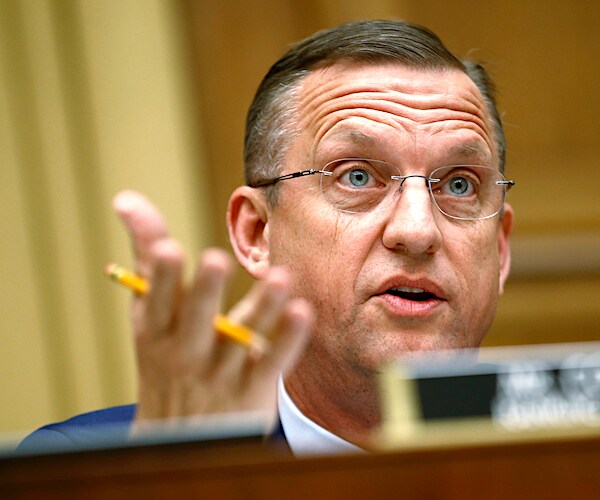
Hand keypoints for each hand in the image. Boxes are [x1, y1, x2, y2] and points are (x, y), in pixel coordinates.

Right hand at [113, 190, 312, 434]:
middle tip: (214, 260)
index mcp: (157, 330)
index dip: (160, 277)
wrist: (180, 440)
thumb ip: (147, 258)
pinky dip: (288, 339)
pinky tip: (302, 312)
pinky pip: (273, 361)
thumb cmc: (167, 358)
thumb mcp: (150, 315)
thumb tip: (127, 199)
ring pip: (244, 336)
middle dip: (204, 291)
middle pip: (197, 319)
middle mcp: (186, 351)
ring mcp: (221, 372)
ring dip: (262, 307)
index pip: (157, 300)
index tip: (166, 249)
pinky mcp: (253, 388)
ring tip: (279, 278)